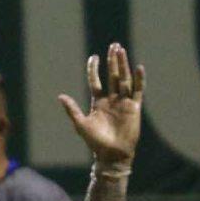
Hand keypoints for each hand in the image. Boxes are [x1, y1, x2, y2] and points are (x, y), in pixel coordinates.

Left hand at [58, 43, 143, 166]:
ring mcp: (123, 103)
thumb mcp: (81, 124)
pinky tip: (138, 68)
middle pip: (113, 76)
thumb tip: (60, 96)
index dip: (94, 69)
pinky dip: (139, 80)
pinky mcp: (134, 108)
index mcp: (98, 102)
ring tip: (121, 50)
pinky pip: (138, 91)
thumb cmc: (95, 142)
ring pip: (124, 79)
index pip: (95, 81)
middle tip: (113, 45)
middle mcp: (112, 99)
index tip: (94, 56)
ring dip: (123, 65)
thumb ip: (72, 109)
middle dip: (113, 61)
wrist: (111, 155)